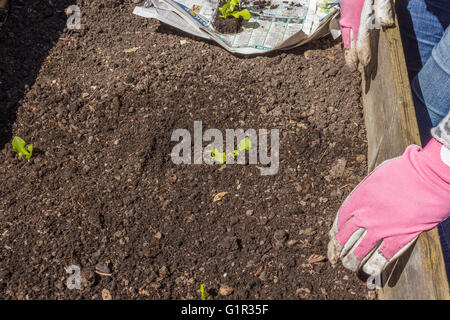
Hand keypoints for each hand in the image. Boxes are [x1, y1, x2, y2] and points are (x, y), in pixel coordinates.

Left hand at [328, 138, 449, 275]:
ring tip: (350, 266)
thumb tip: (363, 197)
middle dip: (338, 249)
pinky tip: (369, 271)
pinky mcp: (398, 238)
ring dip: (352, 261)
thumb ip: (367, 190)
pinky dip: (373, 266)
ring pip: (358, 251)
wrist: (427, 177)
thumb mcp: (376, 176)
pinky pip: (381, 257)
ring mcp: (380, 229)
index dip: (335, 232)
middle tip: (337, 255)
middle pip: (344, 238)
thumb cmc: (404, 170)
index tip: (334, 237)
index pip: (339, 221)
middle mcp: (364, 216)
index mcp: (357, 199)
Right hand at [339, 0, 393, 70]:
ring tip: (351, 63)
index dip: (363, 51)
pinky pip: (346, 33)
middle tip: (353, 70)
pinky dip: (348, 43)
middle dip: (351, 57)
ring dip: (349, 52)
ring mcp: (347, 18)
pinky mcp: (347, 15)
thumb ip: (383, 6)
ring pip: (346, 38)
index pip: (361, 38)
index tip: (365, 63)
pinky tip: (350, 47)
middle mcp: (349, 19)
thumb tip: (387, 24)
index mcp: (358, 15)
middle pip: (349, 42)